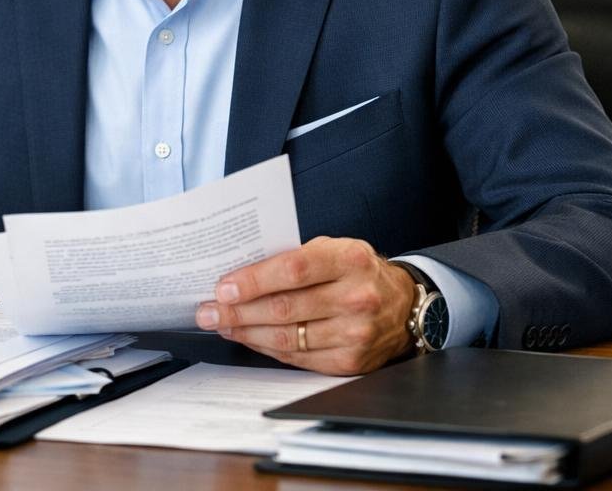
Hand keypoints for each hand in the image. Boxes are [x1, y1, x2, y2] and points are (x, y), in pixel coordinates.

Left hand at [195, 236, 417, 374]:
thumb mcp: (334, 249)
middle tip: (207, 311)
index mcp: (349, 260)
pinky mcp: (350, 362)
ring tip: (221, 324)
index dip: (253, 280)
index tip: (222, 287)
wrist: (403, 305)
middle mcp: (355, 297)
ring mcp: (355, 333)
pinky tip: (248, 338)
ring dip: (245, 332)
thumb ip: (295, 257)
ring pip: (286, 338)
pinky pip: (297, 358)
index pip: (292, 270)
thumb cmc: (357, 271)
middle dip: (237, 311)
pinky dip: (267, 349)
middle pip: (284, 308)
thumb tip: (241, 274)